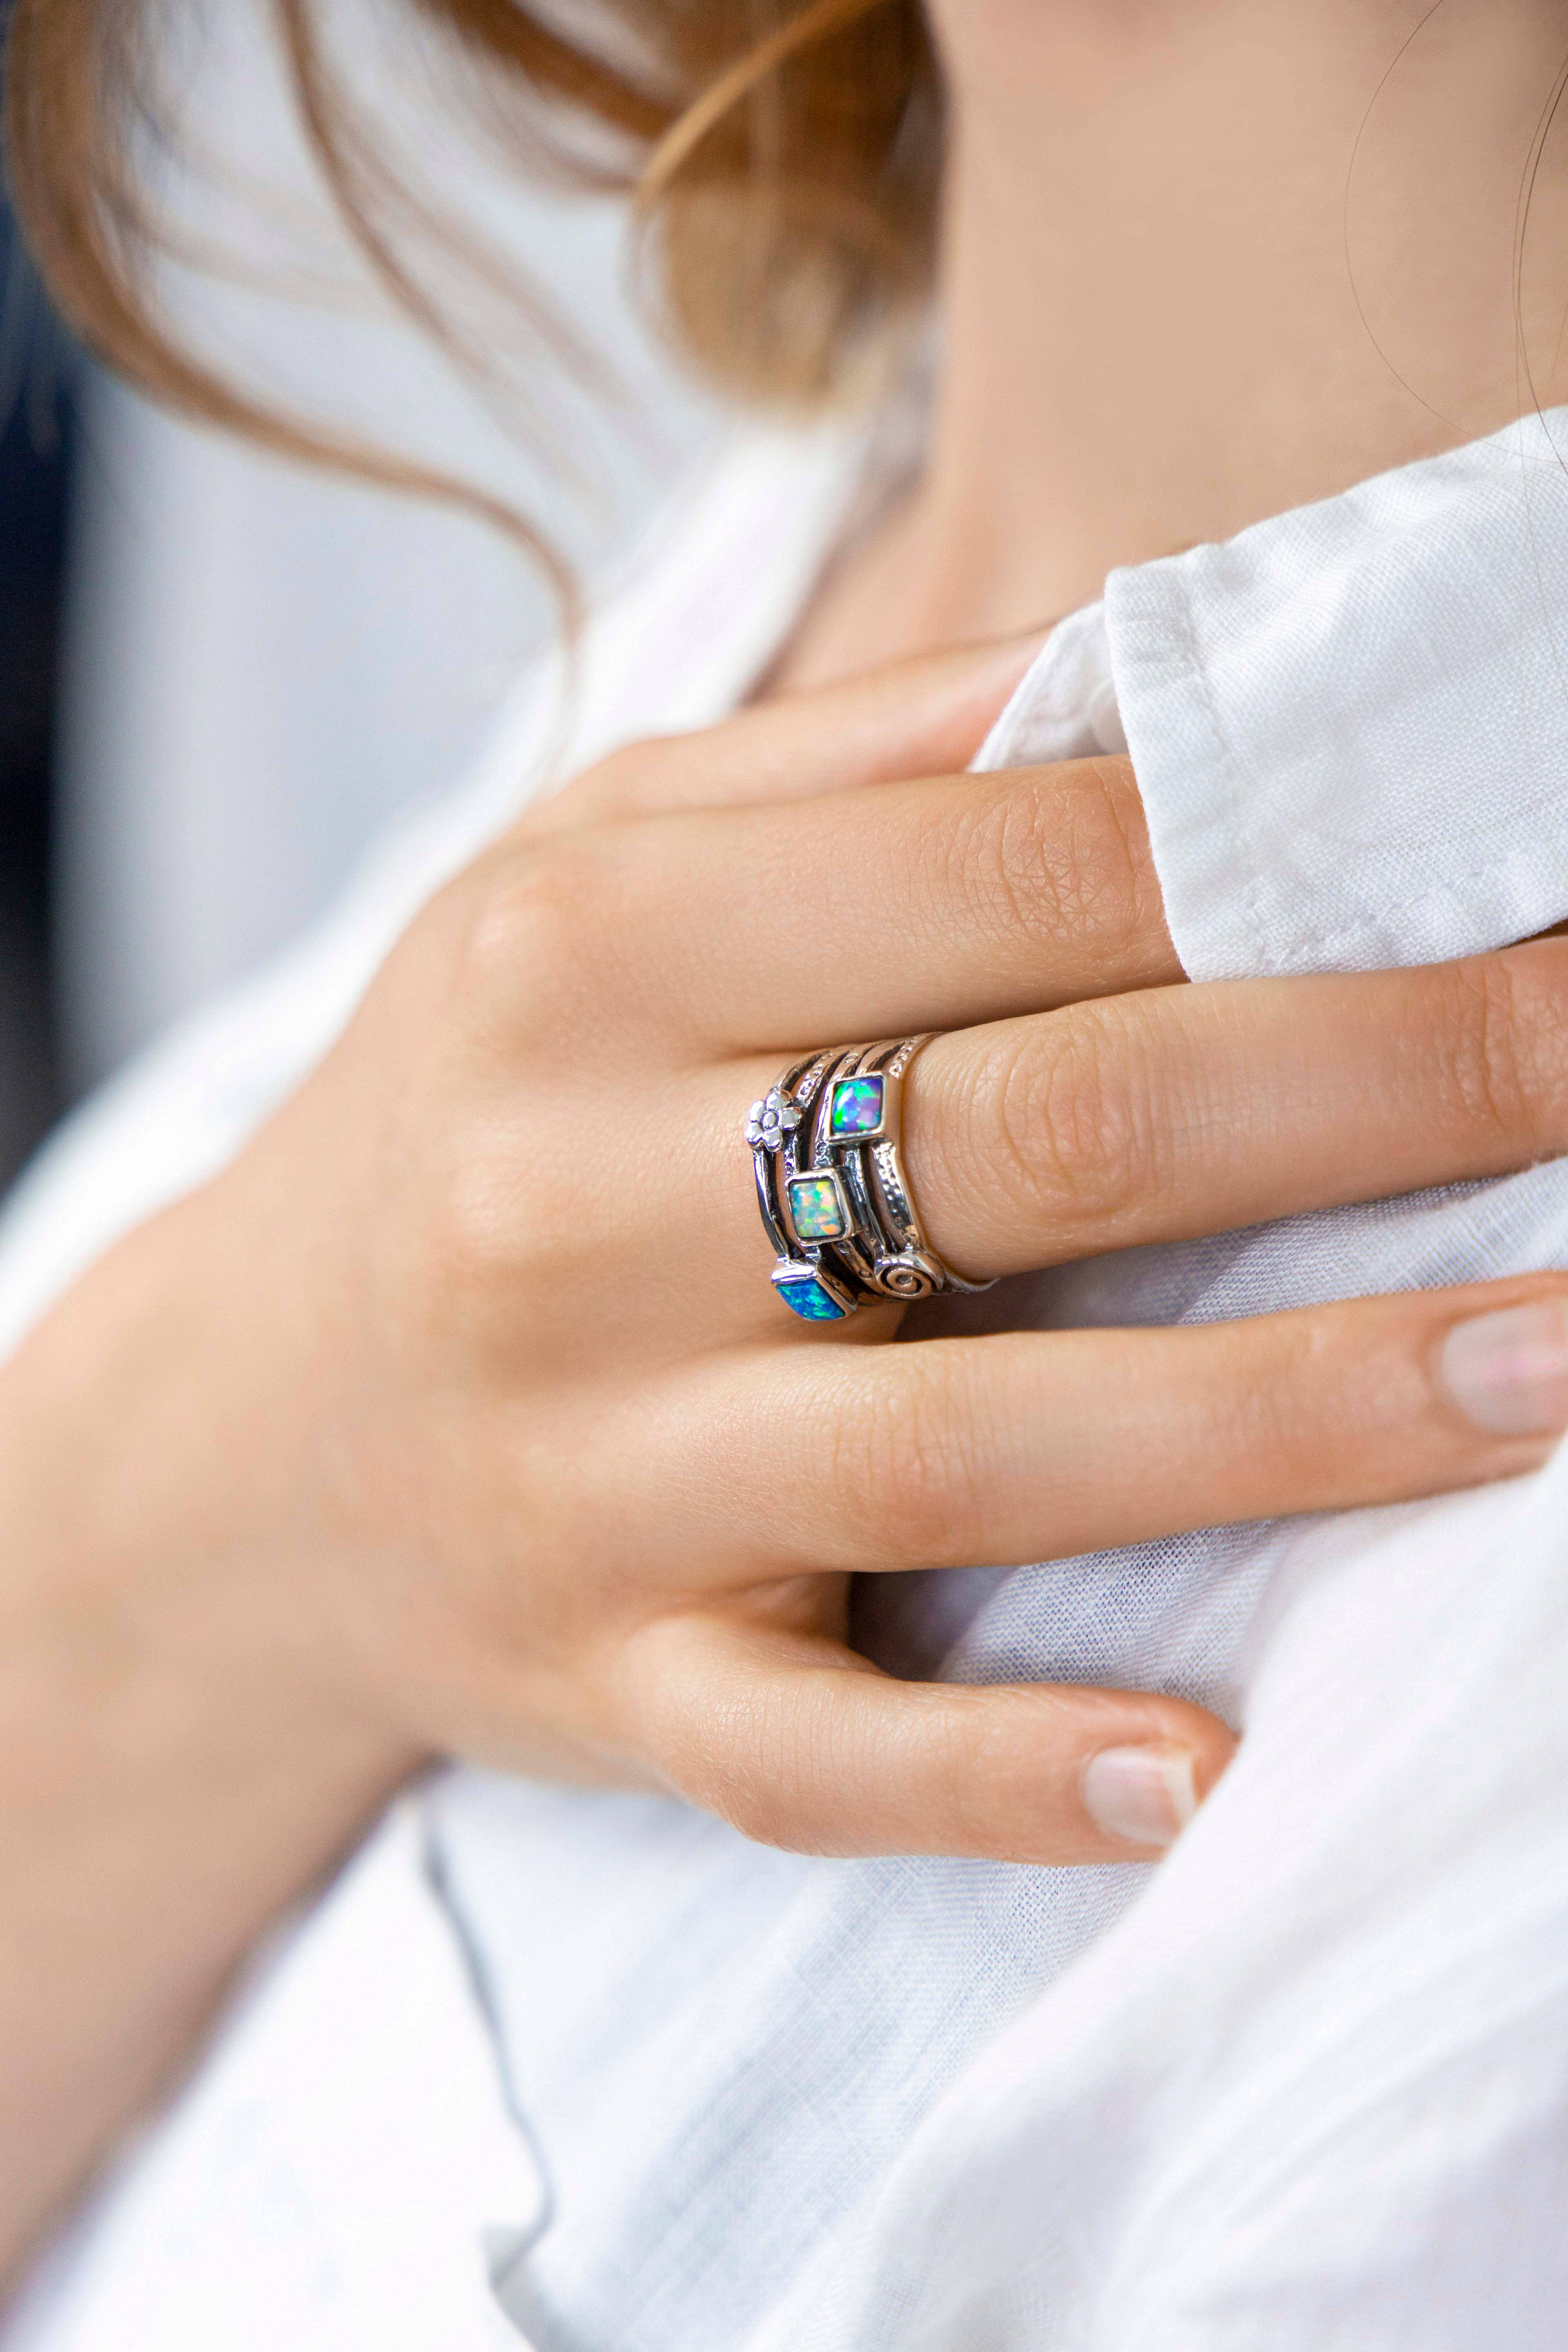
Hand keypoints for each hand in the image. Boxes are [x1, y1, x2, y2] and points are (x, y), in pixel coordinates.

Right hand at [190, 627, 1567, 1863]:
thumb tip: (1144, 668)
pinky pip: (810, 1752)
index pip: (1011, 873)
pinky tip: (1201, 1779)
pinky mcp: (601, 1679)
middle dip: (1381, 1090)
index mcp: (587, 955)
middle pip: (1041, 1135)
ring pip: (981, 1451)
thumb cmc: (469, 1105)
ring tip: (1556, 1365)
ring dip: (1297, 1415)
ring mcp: (591, 1473)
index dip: (1293, 847)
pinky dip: (1002, 1776)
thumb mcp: (582, 873)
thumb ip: (841, 771)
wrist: (228, 1434)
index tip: (1522, 849)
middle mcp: (574, 1209)